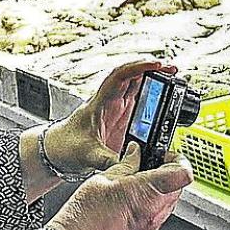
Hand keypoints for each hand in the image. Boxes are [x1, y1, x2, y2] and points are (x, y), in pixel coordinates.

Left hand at [46, 61, 176, 174]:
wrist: (56, 151)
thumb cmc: (65, 145)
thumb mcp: (87, 154)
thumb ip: (107, 160)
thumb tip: (127, 164)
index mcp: (100, 103)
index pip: (120, 76)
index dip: (138, 67)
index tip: (156, 65)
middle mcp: (109, 102)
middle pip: (133, 77)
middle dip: (153, 70)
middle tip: (172, 70)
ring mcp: (116, 110)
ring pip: (137, 87)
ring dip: (154, 81)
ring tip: (173, 78)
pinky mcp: (121, 119)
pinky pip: (138, 102)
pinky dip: (152, 98)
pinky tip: (165, 99)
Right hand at [46, 144, 192, 229]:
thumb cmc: (85, 218)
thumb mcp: (104, 179)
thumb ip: (126, 164)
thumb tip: (135, 154)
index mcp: (149, 193)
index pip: (183, 173)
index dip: (178, 159)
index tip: (164, 153)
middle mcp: (155, 212)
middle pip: (177, 186)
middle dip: (165, 172)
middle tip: (145, 163)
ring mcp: (150, 227)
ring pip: (167, 201)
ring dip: (157, 188)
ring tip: (133, 180)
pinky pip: (155, 215)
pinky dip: (148, 203)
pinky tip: (127, 198)